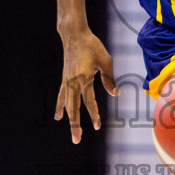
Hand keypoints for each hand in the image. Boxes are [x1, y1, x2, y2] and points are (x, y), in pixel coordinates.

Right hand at [55, 29, 116, 143]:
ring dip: (69, 120)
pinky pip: (61, 96)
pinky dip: (60, 107)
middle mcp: (72, 82)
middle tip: (77, 140)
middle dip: (75, 125)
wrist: (74, 35)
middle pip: (74, 107)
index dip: (93, 114)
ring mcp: (67, 81)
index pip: (88, 100)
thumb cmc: (92, 46)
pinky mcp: (65, 79)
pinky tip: (58, 117)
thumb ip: (109, 78)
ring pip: (67, 105)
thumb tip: (115, 94)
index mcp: (83, 78)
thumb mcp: (105, 60)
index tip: (97, 126)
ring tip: (73, 135)